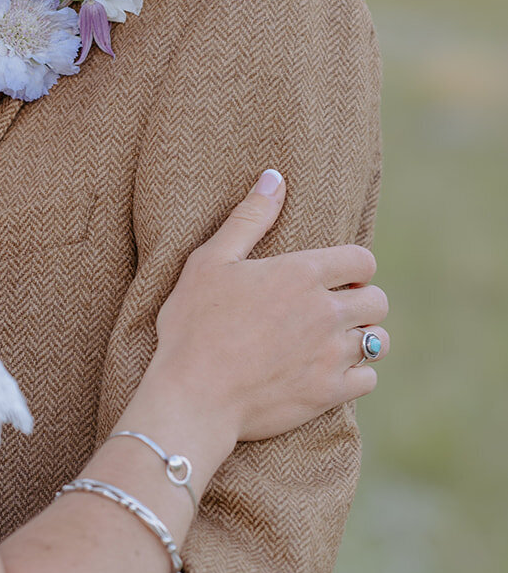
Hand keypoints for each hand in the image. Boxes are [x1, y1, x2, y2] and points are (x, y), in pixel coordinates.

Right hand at [146, 169, 388, 444]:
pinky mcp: (329, 392)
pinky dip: (355, 376)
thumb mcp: (210, 261)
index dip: (354, 267)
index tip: (336, 278)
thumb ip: (249, 218)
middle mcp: (327, 311)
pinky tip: (330, 373)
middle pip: (377, 300)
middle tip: (332, 311)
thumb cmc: (194, 325)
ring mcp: (331, 354)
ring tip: (335, 342)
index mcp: (302, 273)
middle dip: (361, 301)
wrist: (193, 396)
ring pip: (379, 341)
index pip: (362, 260)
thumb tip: (274, 177)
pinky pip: (368, 379)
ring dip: (362, 338)